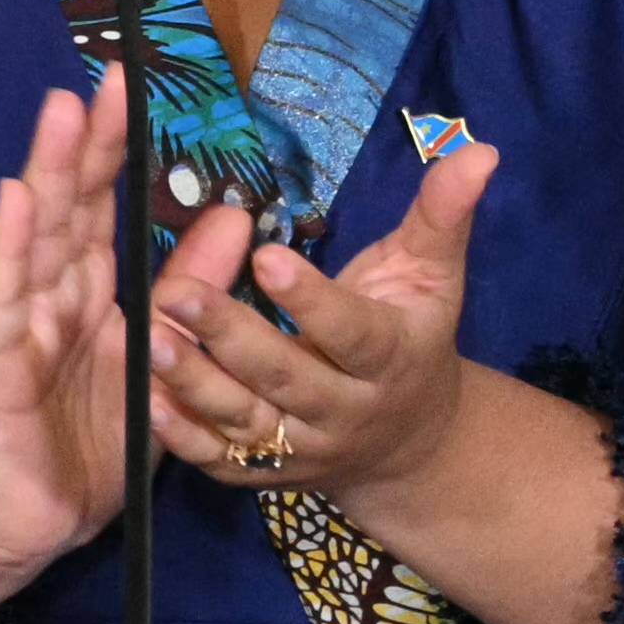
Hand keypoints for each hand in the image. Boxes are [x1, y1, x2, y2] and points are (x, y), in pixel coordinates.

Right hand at [0, 76, 254, 623]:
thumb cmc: (82, 445)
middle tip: (105, 78)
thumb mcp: (160, 365)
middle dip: (84, 144)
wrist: (21, 521)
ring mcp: (18, 326)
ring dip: (46, 174)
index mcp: (87, 296)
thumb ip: (192, 294)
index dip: (114, 149)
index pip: (101, 208)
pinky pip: (4, 301)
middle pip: (68, 208)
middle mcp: (49, 297)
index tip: (131, 85)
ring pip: (34, 239)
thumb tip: (241, 218)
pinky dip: (8, 249)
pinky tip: (14, 203)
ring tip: (59, 115)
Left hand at [167, 136, 492, 505]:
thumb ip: (442, 216)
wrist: (414, 444)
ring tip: (146, 338)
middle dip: (230, 336)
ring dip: (194, 384)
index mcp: (389, 357)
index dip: (311, 300)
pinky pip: (222, 462)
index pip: (351, 332)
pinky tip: (144, 401)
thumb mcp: (431, 276)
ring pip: (247, 422)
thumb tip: (479, 150)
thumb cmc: (412, 336)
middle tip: (174, 292)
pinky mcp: (268, 474)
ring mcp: (306, 448)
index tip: (265, 255)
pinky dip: (183, 438)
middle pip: (288, 377)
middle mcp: (347, 410)